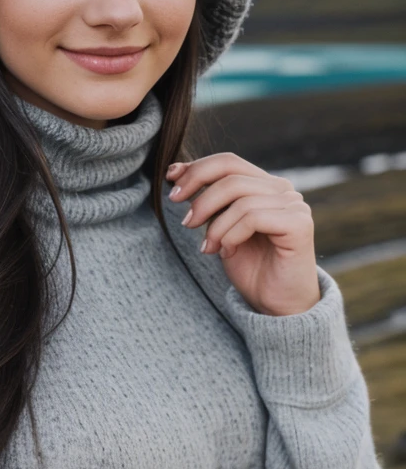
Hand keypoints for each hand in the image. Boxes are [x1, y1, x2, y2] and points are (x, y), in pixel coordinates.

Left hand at [165, 153, 320, 315]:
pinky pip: (253, 217)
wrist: (276, 305)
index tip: (170, 180)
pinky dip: (231, 235)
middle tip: (185, 222)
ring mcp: (293, 205)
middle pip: (231, 175)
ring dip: (215, 226)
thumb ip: (209, 202)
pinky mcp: (299, 224)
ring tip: (208, 247)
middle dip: (200, 196)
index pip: (228, 163)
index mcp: (264, 186)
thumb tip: (177, 171)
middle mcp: (282, 190)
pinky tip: (227, 252)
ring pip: (240, 199)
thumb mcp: (220, 228)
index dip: (197, 168)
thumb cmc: (250, 268)